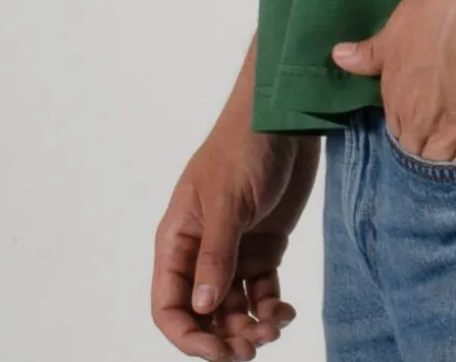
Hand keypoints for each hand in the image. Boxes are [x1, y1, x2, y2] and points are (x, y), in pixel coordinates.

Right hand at [151, 121, 319, 359]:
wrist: (286, 117)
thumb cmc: (244, 146)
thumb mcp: (227, 199)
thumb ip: (216, 254)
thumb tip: (203, 306)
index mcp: (178, 241)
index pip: (168, 306)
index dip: (188, 337)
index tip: (219, 351)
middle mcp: (201, 252)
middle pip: (202, 315)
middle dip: (224, 339)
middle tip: (253, 348)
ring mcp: (234, 251)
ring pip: (234, 310)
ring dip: (250, 328)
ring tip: (274, 328)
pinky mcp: (264, 247)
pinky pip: (262, 292)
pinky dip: (272, 309)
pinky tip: (286, 312)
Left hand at [331, 0, 455, 162]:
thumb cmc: (435, 5)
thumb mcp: (395, 30)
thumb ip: (369, 54)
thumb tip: (337, 57)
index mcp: (396, 99)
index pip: (398, 132)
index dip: (412, 124)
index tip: (426, 111)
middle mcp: (421, 122)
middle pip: (422, 151)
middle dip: (431, 143)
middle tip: (449, 121)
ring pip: (449, 160)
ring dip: (455, 150)